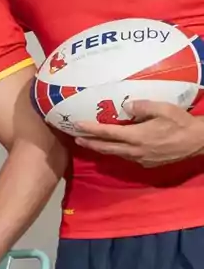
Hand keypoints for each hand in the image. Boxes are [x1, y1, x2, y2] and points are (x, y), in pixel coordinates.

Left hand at [73, 99, 203, 166]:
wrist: (198, 141)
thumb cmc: (181, 123)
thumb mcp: (163, 109)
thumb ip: (143, 107)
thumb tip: (126, 106)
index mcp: (136, 136)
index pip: (108, 133)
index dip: (91, 130)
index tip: (77, 126)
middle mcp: (135, 150)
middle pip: (107, 148)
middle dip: (90, 143)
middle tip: (76, 139)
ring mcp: (141, 159)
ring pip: (117, 154)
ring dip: (103, 149)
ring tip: (92, 143)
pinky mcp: (148, 163)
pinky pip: (128, 157)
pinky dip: (118, 152)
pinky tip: (116, 147)